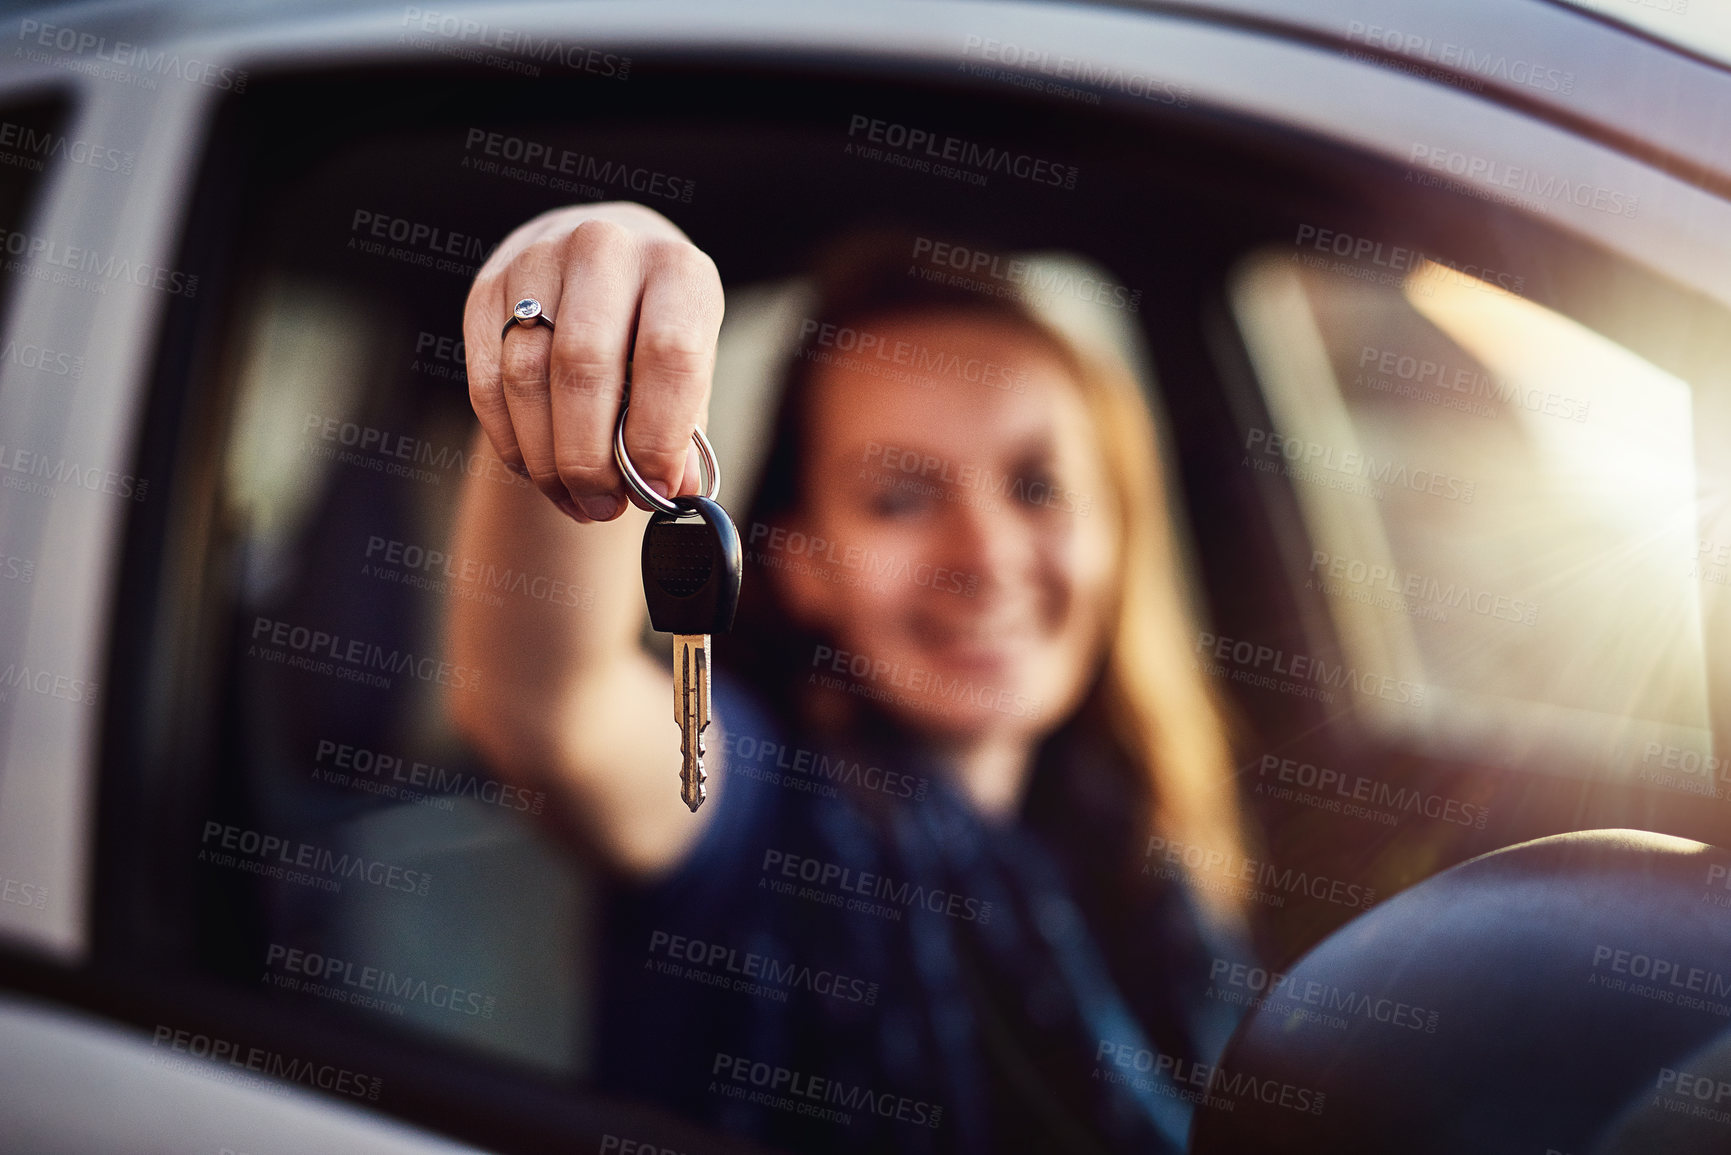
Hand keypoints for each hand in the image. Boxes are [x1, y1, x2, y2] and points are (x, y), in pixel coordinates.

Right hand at [462, 201, 723, 521]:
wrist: (602, 263)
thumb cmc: (656, 325)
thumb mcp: (691, 362)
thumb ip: (684, 424)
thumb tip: (672, 488)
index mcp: (675, 267)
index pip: (667, 355)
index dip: (658, 435)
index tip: (654, 490)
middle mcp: (604, 249)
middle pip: (583, 367)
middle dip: (591, 457)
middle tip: (604, 506)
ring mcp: (537, 261)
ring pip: (526, 378)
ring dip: (549, 459)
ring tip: (576, 500)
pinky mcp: (486, 290)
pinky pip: (487, 383)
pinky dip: (512, 442)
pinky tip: (539, 471)